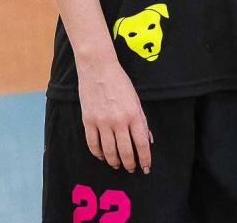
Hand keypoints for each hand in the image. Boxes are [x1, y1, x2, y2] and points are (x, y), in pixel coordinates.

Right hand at [77, 57, 152, 173]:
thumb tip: (148, 140)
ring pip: (109, 151)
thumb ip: (142, 121)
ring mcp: (102, 121)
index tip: (146, 167)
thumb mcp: (136, 100)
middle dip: (130, 164)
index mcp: (134, 114)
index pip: (142, 143)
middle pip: (125, 151)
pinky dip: (98, 154)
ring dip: (114, 162)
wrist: (98, 68)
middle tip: (132, 168)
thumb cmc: (120, 82)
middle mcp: (119, 120)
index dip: (145, 158)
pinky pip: (93, 144)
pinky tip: (103, 156)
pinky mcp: (88, 120)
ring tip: (117, 165)